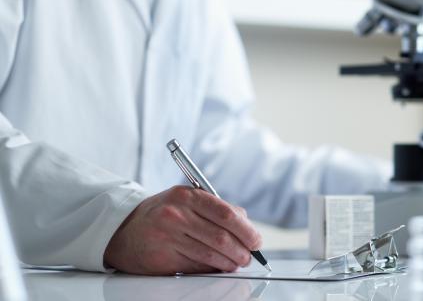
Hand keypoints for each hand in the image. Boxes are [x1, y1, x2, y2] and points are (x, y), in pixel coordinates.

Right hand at [103, 186, 261, 274]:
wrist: (124, 229)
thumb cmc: (162, 213)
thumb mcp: (186, 200)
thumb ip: (215, 208)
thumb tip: (245, 222)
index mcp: (186, 196)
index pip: (226, 213)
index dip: (246, 229)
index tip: (256, 240)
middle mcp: (177, 214)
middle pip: (221, 236)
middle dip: (242, 250)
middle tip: (249, 256)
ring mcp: (168, 237)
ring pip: (211, 254)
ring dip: (229, 262)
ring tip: (237, 262)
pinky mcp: (163, 258)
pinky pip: (196, 266)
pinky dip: (212, 268)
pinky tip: (218, 266)